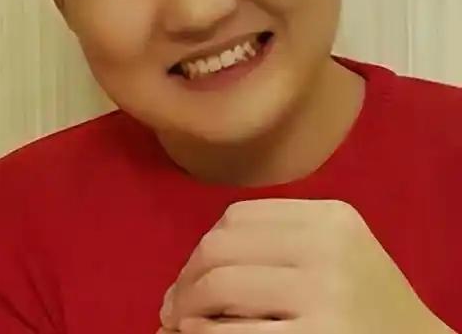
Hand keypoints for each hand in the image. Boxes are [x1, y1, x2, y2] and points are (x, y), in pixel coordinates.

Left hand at [160, 199, 453, 333]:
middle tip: (174, 308)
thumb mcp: (333, 256)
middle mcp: (327, 248)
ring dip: (187, 308)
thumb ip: (272, 248)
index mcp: (330, 218)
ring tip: (182, 326)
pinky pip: (235, 332)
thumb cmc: (366, 308)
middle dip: (186, 280)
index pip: (237, 218)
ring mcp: (323, 294)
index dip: (202, 249)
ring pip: (219, 285)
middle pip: (220, 248)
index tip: (191, 276)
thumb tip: (181, 279)